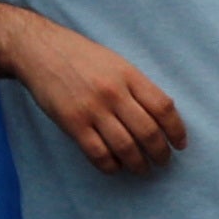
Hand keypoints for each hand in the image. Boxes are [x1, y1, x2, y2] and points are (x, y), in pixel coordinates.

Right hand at [10, 27, 184, 173]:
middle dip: (160, 154)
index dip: (176, 130)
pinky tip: (115, 166)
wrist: (38, 49)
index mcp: (128, 74)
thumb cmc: (80, 56)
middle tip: (162, 162)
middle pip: (148, 132)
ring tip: (142, 169)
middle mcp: (113, 92)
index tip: (179, 144)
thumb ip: (136, 86)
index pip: (163, 107)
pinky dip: (111, 166)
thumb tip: (160, 117)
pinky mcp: (72, 123)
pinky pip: (98, 154)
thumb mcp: (115, 61)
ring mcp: (92, 108)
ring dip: (139, 164)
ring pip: (126, 147)